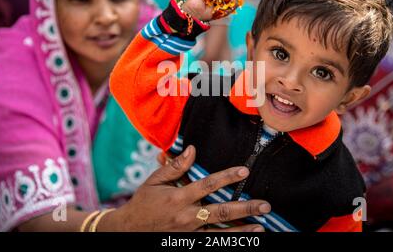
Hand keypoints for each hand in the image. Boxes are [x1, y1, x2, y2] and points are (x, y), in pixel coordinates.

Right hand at [104, 145, 270, 230]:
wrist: (127, 231)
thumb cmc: (143, 203)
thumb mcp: (154, 181)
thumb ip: (175, 166)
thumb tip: (193, 149)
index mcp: (178, 198)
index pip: (207, 185)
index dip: (227, 177)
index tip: (244, 171)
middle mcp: (186, 217)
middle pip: (221, 212)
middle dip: (245, 208)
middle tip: (265, 206)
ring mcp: (189, 233)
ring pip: (220, 233)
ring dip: (242, 231)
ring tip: (261, 228)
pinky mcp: (188, 243)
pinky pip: (211, 243)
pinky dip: (227, 242)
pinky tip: (243, 239)